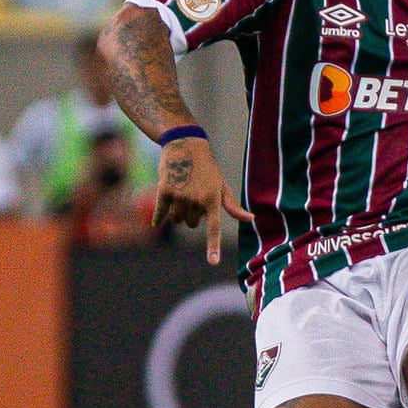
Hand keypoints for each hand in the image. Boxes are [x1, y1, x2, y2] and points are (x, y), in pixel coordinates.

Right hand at [153, 136, 252, 263]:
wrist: (185, 145)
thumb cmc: (207, 169)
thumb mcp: (221, 185)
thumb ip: (232, 206)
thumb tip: (250, 218)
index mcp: (213, 199)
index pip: (214, 228)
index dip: (213, 246)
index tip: (213, 262)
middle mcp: (196, 199)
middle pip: (191, 224)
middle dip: (192, 215)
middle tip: (193, 195)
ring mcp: (180, 195)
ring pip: (177, 220)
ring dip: (178, 213)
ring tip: (181, 194)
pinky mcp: (164, 190)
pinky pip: (160, 214)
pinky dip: (158, 218)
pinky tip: (157, 222)